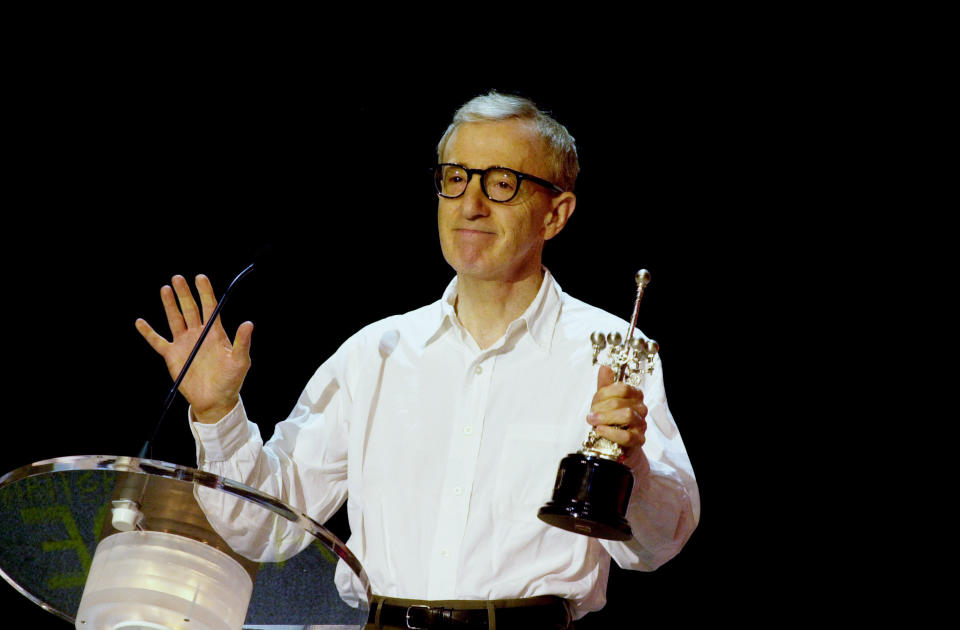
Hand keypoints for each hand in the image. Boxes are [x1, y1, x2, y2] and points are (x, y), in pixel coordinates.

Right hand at [135, 274, 252, 423]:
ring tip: (165, 288)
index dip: (205, 292)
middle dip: (184, 293)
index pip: (209, 307)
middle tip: (178, 278)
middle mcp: (198, 334)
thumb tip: (249, 323)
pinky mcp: (172, 356)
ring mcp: (184, 344)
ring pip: (175, 319)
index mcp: (215, 333)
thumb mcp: (240, 361)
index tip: (200, 278)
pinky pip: (158, 341)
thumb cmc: (231, 381)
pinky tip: (140, 322)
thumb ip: (242, 342)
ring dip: (170, 305)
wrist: (215, 400)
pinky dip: (148, 332)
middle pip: (190, 309)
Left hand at [587, 365, 647, 451]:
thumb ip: (605, 385)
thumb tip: (605, 367)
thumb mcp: (605, 400)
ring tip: (593, 421)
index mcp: (635, 395)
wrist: (616, 443)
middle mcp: (641, 408)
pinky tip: (600, 430)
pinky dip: (611, 432)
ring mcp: (642, 424)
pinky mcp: (639, 440)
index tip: (594, 401)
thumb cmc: (611, 419)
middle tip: (590, 414)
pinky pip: (627, 436)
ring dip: (606, 418)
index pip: (623, 388)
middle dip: (601, 407)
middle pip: (621, 401)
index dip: (605, 393)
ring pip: (627, 415)